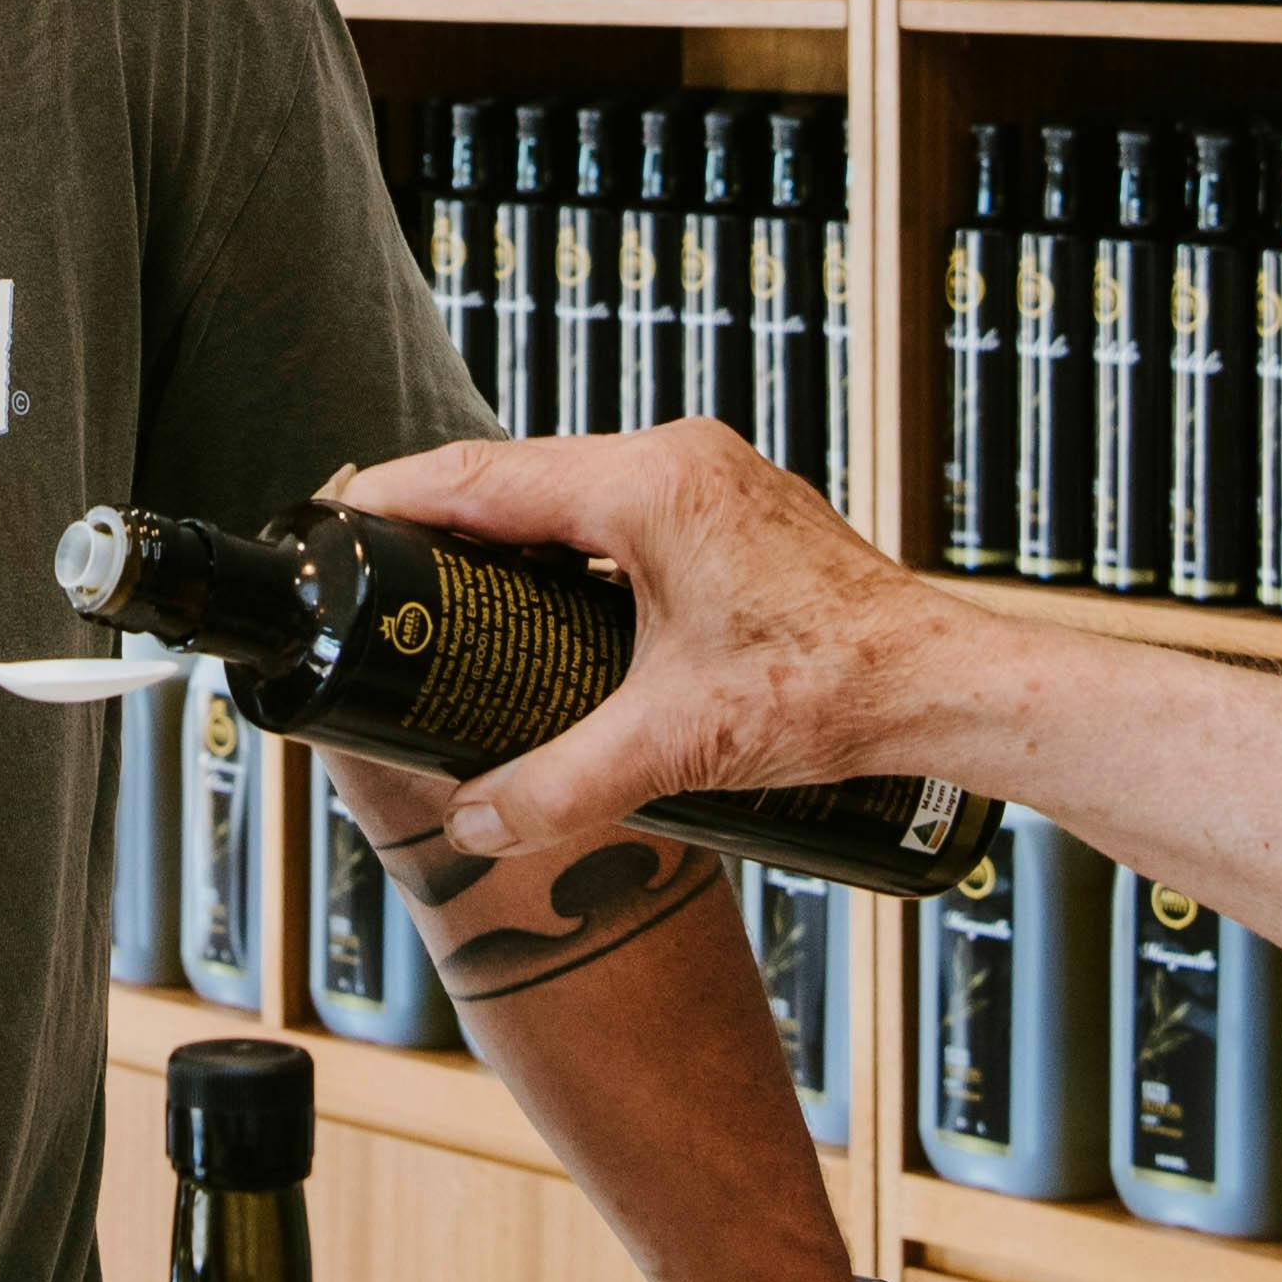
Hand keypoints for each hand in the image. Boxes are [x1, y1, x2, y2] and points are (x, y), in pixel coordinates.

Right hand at [318, 421, 959, 869]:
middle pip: (520, 471)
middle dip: (442, 511)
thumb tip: (476, 821)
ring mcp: (711, 477)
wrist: (941, 686)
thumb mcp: (677, 745)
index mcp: (649, 487)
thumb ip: (561, 784)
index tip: (341, 512)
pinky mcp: (733, 506)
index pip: (485, 475)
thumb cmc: (835, 690)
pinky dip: (563, 533)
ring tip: (441, 574)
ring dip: (506, 522)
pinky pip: (617, 499)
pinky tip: (543, 586)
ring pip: (571, 482)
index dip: (401, 495)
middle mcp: (678, 460)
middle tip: (375, 554)